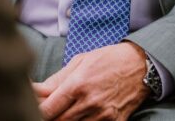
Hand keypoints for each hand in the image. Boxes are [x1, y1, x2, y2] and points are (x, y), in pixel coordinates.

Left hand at [32, 42, 149, 119]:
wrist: (141, 66)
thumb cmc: (108, 59)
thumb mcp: (80, 61)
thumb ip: (57, 79)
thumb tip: (36, 90)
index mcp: (78, 84)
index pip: (49, 109)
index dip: (37, 111)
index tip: (33, 107)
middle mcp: (90, 102)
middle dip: (50, 117)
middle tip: (48, 109)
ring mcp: (104, 115)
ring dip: (66, 120)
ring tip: (64, 111)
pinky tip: (82, 115)